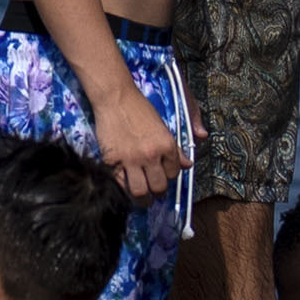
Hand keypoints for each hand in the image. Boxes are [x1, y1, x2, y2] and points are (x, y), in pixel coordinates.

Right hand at [90, 79, 185, 204]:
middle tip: (155, 195)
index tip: (164, 178)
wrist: (116, 98)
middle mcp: (151, 154)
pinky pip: (120, 184)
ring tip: (142, 200)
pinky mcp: (112, 161)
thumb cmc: (140, 109)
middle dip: (159, 193)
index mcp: (167, 145)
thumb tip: (188, 165)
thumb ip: (176, 148)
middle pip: (159, 187)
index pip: (174, 173)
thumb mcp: (164, 127)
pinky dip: (125, 190)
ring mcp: (130, 159)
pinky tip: (126, 189)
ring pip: (140, 191)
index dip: (169, 177)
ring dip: (143, 200)